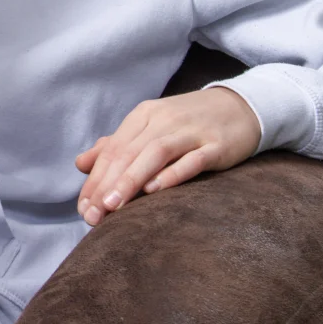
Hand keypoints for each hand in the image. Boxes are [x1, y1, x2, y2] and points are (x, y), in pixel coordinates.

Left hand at [74, 87, 260, 224]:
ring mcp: (191, 132)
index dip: (95, 180)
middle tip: (91, 216)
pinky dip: (172, 174)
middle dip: (106, 186)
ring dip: (130, 180)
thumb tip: (81, 164)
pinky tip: (155, 191)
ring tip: (113, 206)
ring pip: (154, 154)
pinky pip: (192, 160)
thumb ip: (116, 145)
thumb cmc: (189, 124)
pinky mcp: (216, 145)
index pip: (112, 150)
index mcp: (144, 116)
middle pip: (128, 153)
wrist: (241, 107)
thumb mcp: (150, 128)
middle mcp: (164, 120)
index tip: (83, 209)